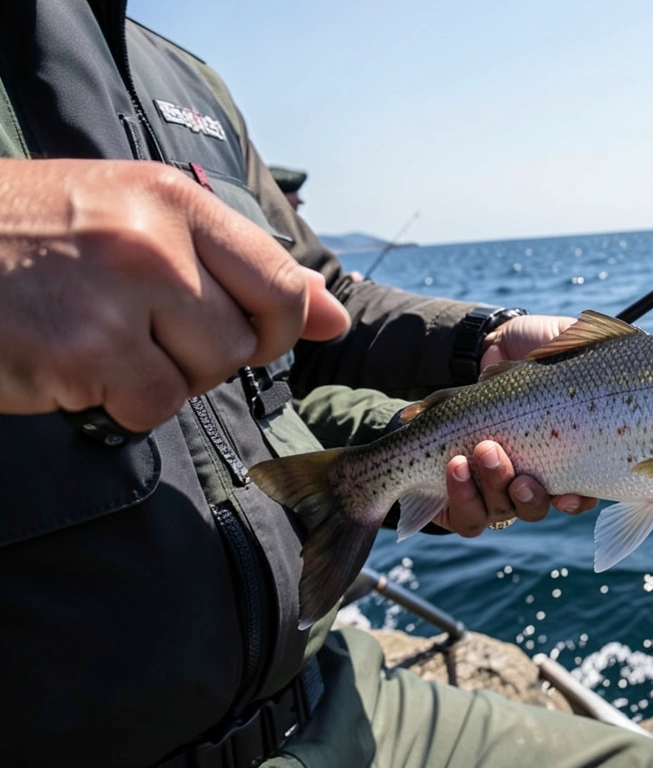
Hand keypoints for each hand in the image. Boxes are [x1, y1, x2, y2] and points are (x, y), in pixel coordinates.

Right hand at [0, 159, 349, 431]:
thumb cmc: (30, 238)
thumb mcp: (132, 216)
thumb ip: (236, 262)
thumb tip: (333, 316)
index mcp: (172, 199)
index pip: (278, 276)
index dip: (285, 321)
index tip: (267, 334)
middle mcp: (153, 241)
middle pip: (247, 337)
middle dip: (212, 354)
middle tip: (155, 338)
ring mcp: (118, 297)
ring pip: (203, 375)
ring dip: (165, 378)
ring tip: (108, 343)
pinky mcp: (84, 352)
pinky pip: (153, 407)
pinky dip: (123, 404)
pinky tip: (80, 368)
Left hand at [436, 313, 598, 534]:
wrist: (489, 342)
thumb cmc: (541, 344)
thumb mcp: (574, 340)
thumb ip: (601, 351)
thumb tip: (628, 347)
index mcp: (573, 454)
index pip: (583, 495)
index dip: (576, 501)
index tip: (566, 494)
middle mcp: (539, 476)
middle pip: (536, 508)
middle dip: (527, 495)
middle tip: (519, 471)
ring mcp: (500, 485)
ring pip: (501, 511)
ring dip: (493, 485)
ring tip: (484, 449)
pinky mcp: (466, 487)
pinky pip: (467, 514)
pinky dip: (462, 495)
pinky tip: (458, 465)